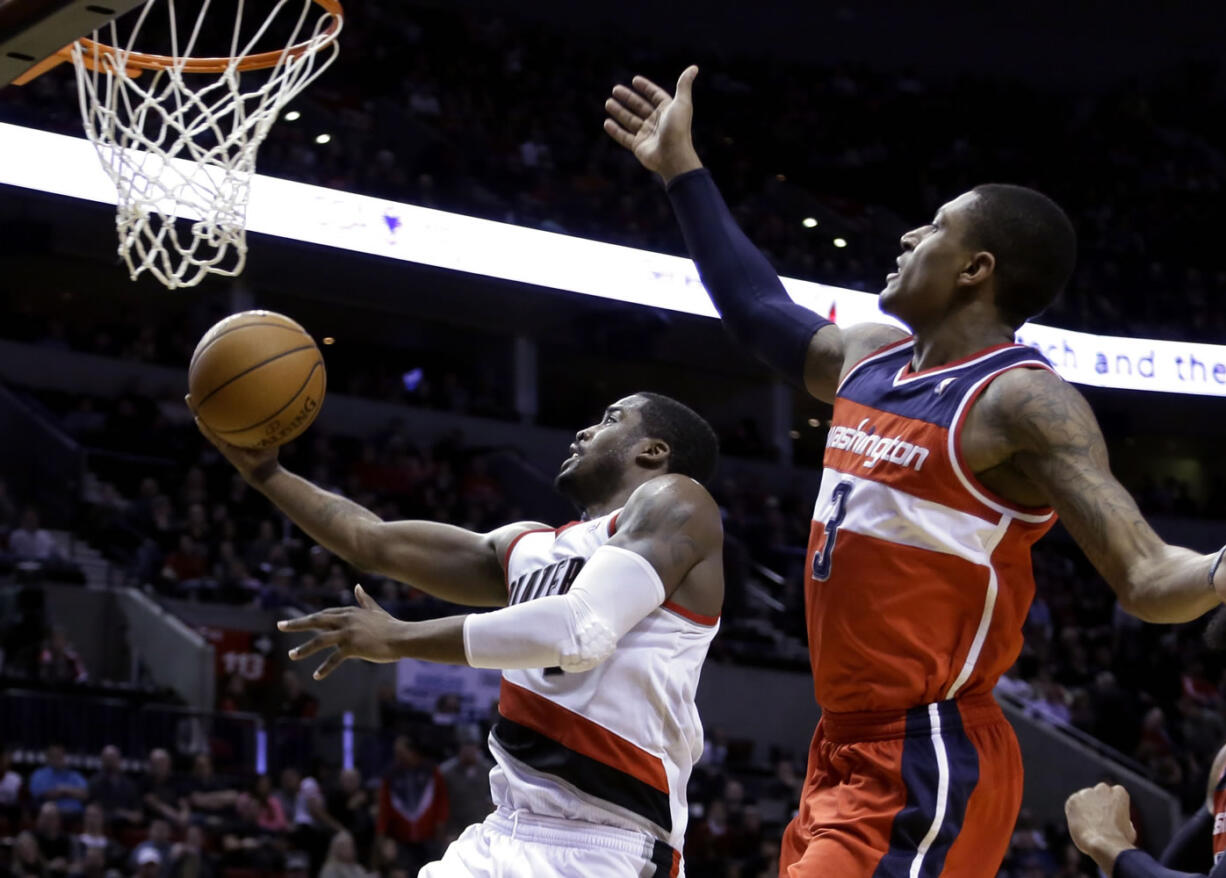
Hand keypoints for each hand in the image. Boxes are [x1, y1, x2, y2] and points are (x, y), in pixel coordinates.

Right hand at [185, 394, 278, 483]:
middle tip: (197, 386)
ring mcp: (224, 440)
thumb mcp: (273, 434)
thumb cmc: (269, 453)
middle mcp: (228, 433)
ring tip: (189, 397)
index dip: (219, 400)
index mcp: (237, 429)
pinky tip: (198, 419)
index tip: (213, 384)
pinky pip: (212, 436)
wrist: (265, 472)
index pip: (226, 412)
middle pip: (213, 414)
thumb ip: (274, 420)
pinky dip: (205, 428)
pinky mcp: (224, 448)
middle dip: (205, 400)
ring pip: (207, 423)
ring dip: (198, 411)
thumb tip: (282, 402)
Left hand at [278, 585, 405, 678]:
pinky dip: (325, 667)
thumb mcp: (374, 610)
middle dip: (297, 624)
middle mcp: (346, 620)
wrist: (402, 637)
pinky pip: (334, 658)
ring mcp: (348, 633)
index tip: (295, 622)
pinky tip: (317, 676)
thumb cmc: (390, 625)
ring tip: (292, 655)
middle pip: (316, 621)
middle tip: (280, 626)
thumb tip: (358, 586)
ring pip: (320, 640)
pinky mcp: (353, 647)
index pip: (325, 614)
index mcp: (349, 612)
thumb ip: (364, 599)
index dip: (310, 618)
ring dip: (304, 648)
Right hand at [604, 66, 702, 182]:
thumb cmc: (678, 129)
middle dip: (627, 98)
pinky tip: (606, 123)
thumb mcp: (682, 103)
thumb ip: (684, 85)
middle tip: (615, 89)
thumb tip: (694, 67)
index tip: (635, 80)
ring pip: (630, 120)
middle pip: (640, 107)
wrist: (674, 157)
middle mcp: (657, 122)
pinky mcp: (639, 146)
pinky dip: (615, 131)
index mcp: (667, 111)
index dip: (646, 88)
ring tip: (608, 103)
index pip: (655, 96)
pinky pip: (624, 137)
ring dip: (619, 111)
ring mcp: (647, 134)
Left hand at [1065, 783, 1136, 871]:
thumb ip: (1123, 819)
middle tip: (1098, 819)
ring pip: (1085, 798)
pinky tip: (1081, 824)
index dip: (1112, 806)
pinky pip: (1073, 805)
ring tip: (1090, 825)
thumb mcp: (1129, 828)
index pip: (1114, 794)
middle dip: (1099, 803)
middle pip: (1099, 793)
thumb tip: (1119, 820)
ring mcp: (1087, 792)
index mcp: (1119, 793)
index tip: (1110, 816)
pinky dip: (1075, 813)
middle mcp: (1102, 788)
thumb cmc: (1119, 840)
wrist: (1103, 843)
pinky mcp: (1073, 799)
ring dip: (1086, 807)